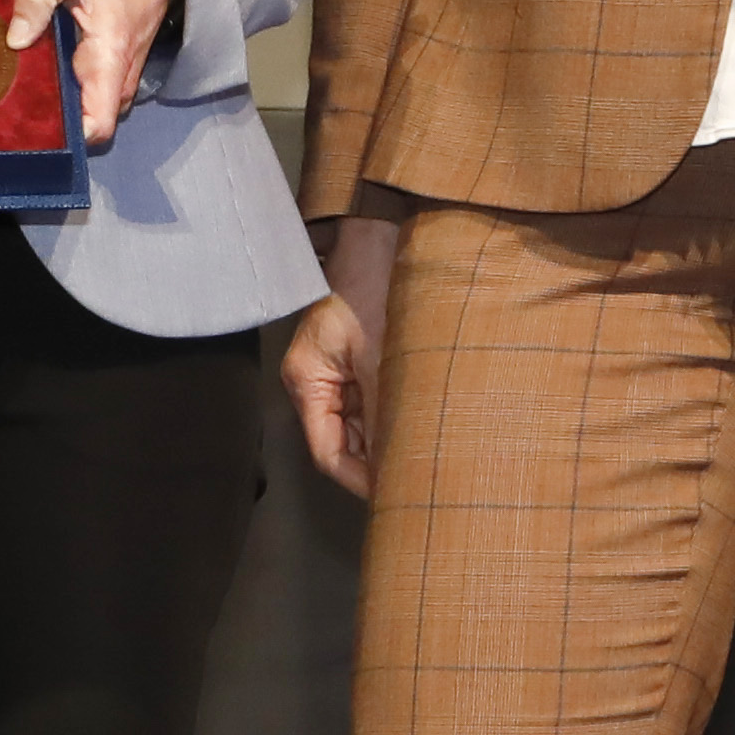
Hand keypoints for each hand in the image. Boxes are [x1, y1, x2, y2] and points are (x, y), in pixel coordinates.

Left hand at [5, 0, 185, 149]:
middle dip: (59, 122)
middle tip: (21, 103)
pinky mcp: (118, 71)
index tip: (39, 124)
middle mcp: (120, 75)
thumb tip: (16, 39)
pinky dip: (75, 92)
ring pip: (93, 110)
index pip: (99, 124)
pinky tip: (50, 73)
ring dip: (67, 106)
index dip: (71, 136)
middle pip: (91, 124)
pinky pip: (97, 96)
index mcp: (109, 56)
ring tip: (31, 88)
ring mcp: (122, 76)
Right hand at [283, 211, 401, 498]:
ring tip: (427, 453)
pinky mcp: (360, 362)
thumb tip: (399, 464)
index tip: (397, 494)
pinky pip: (375, 403)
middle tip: (418, 479)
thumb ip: (384, 415)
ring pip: (363, 425)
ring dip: (391, 437)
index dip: (360, 480)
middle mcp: (317, 382)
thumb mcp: (380, 358)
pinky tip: (425, 422)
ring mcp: (339, 373)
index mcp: (307, 382)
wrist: (384, 240)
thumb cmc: (373, 290)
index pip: (327, 453)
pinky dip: (396, 415)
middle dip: (378, 461)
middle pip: (343, 442)